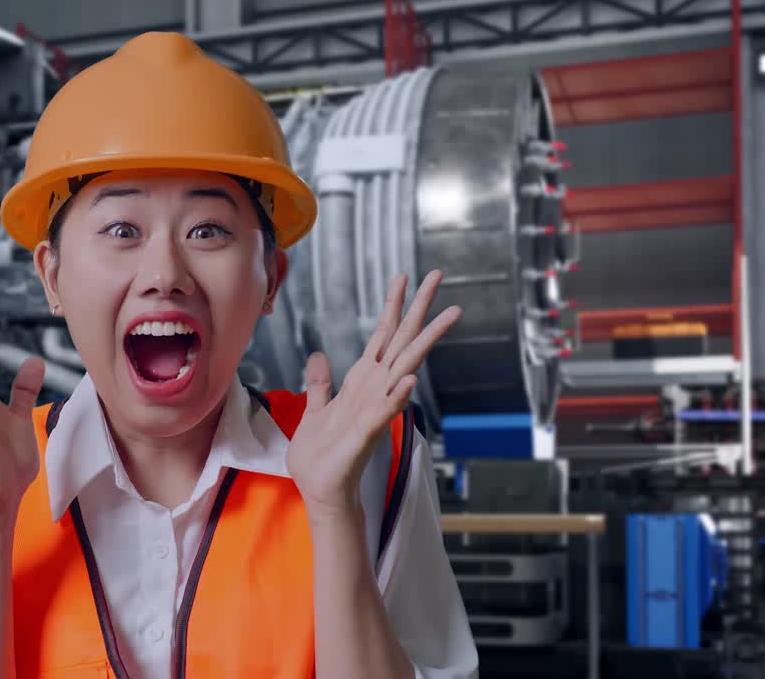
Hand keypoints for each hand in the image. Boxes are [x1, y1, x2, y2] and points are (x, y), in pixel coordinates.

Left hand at [286, 270, 461, 518]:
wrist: (321, 489)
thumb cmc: (321, 455)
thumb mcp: (315, 409)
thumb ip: (320, 383)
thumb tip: (319, 355)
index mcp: (362, 381)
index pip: (381, 335)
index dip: (393, 306)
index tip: (404, 276)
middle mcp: (375, 389)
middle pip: (401, 340)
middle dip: (419, 309)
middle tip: (439, 275)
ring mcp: (375, 409)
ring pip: (404, 367)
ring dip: (425, 342)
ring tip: (450, 314)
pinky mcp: (366, 433)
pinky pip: (384, 410)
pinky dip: (397, 395)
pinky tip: (410, 379)